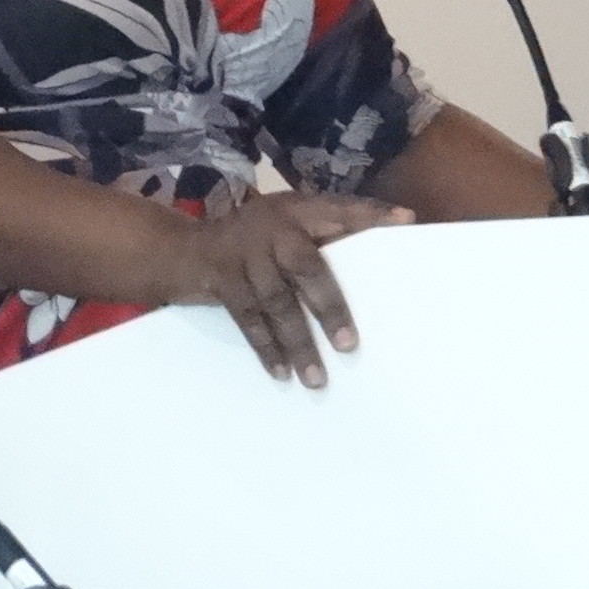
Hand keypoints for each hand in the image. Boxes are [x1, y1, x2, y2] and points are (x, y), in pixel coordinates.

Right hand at [170, 190, 413, 386]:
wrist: (184, 251)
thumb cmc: (252, 243)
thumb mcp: (283, 227)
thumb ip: (322, 238)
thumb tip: (383, 250)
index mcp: (295, 209)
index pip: (339, 211)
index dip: (369, 216)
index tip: (404, 222)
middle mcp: (271, 227)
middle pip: (306, 266)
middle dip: (329, 306)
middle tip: (349, 345)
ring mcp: (243, 255)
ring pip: (277, 302)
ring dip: (298, 342)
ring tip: (317, 378)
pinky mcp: (221, 282)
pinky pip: (249, 320)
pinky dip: (266, 348)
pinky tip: (283, 374)